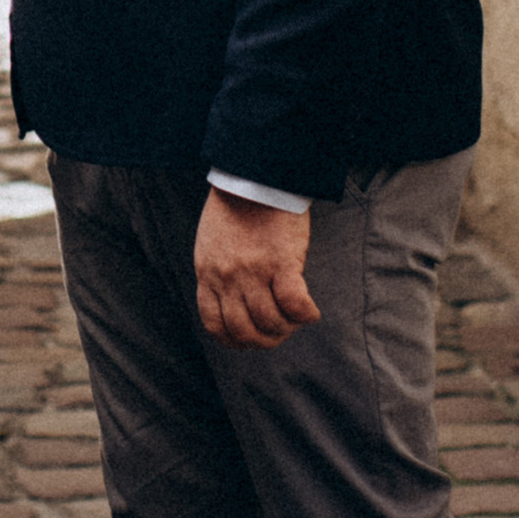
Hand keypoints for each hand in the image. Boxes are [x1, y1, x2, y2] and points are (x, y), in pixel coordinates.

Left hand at [192, 189, 319, 349]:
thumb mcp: (212, 244)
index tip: (251, 339)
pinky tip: (310, 312)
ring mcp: (253, 271)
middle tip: (280, 331)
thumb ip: (219, 273)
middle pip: (243, 331)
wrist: (254, 177)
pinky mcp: (281, 261)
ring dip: (287, 328)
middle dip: (265, 340)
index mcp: (208, 273)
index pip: (215, 325)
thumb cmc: (236, 207)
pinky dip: (304, 314)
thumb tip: (235, 301)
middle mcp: (227, 277)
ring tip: (297, 319)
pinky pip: (294, 304)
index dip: (235, 340)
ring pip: (269, 322)